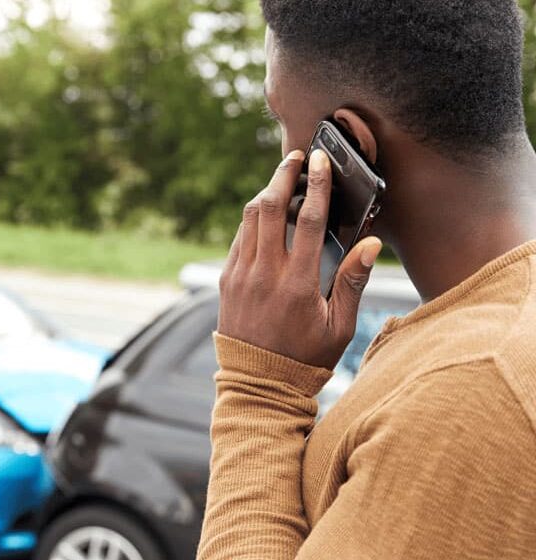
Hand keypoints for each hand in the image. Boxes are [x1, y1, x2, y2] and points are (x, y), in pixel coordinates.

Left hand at [217, 149, 382, 369]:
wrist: (258, 382)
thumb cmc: (305, 358)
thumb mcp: (339, 327)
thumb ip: (353, 282)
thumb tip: (371, 243)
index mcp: (298, 284)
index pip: (309, 221)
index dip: (316, 185)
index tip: (320, 161)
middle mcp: (265, 273)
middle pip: (270, 208)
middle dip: (284, 175)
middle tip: (297, 156)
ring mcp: (241, 275)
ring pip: (250, 219)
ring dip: (265, 192)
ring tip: (281, 177)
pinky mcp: (227, 280)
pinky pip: (239, 238)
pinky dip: (252, 219)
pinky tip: (264, 212)